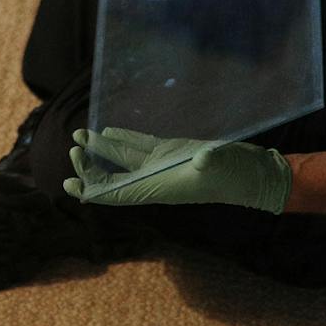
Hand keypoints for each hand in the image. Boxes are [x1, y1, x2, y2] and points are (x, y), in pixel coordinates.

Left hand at [63, 126, 290, 213]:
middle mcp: (156, 179)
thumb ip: (211, 161)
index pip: (118, 193)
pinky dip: (122, 140)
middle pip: (114, 178)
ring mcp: (163, 165)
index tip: (72, 182)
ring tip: (79, 136)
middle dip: (91, 168)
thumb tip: (203, 158)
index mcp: (160, 187)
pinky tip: (107, 132)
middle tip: (73, 150)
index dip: (93, 190)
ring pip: (124, 159)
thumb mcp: (224, 165)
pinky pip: (140, 147)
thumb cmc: (237, 173)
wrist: (253, 173)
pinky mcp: (171, 152)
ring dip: (101, 150)